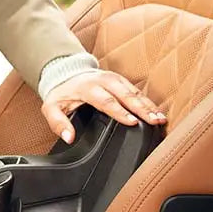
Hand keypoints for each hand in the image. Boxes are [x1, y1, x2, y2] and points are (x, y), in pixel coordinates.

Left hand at [41, 70, 165, 143]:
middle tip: (154, 121)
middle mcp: (104, 81)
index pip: (106, 101)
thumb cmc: (61, 93)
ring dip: (148, 106)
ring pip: (135, 93)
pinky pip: (137, 92)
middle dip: (142, 109)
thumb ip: (58, 123)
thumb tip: (69, 138)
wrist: (66, 73)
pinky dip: (148, 102)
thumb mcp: (51, 107)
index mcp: (88, 88)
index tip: (132, 122)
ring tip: (160, 119)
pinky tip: (158, 113)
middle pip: (126, 95)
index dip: (120, 112)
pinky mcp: (122, 81)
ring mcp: (115, 79)